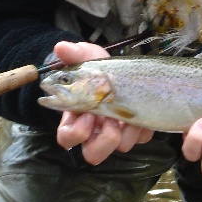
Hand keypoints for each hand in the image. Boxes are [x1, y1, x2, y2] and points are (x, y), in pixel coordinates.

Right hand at [52, 41, 153, 164]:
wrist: (122, 71)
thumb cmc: (98, 70)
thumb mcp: (89, 58)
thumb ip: (76, 53)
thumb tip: (60, 47)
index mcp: (78, 116)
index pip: (66, 137)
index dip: (74, 133)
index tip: (86, 114)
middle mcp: (96, 130)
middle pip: (92, 154)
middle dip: (102, 141)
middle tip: (108, 119)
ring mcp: (118, 132)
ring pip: (119, 148)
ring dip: (124, 132)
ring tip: (126, 114)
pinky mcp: (137, 131)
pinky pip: (141, 138)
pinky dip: (141, 126)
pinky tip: (140, 110)